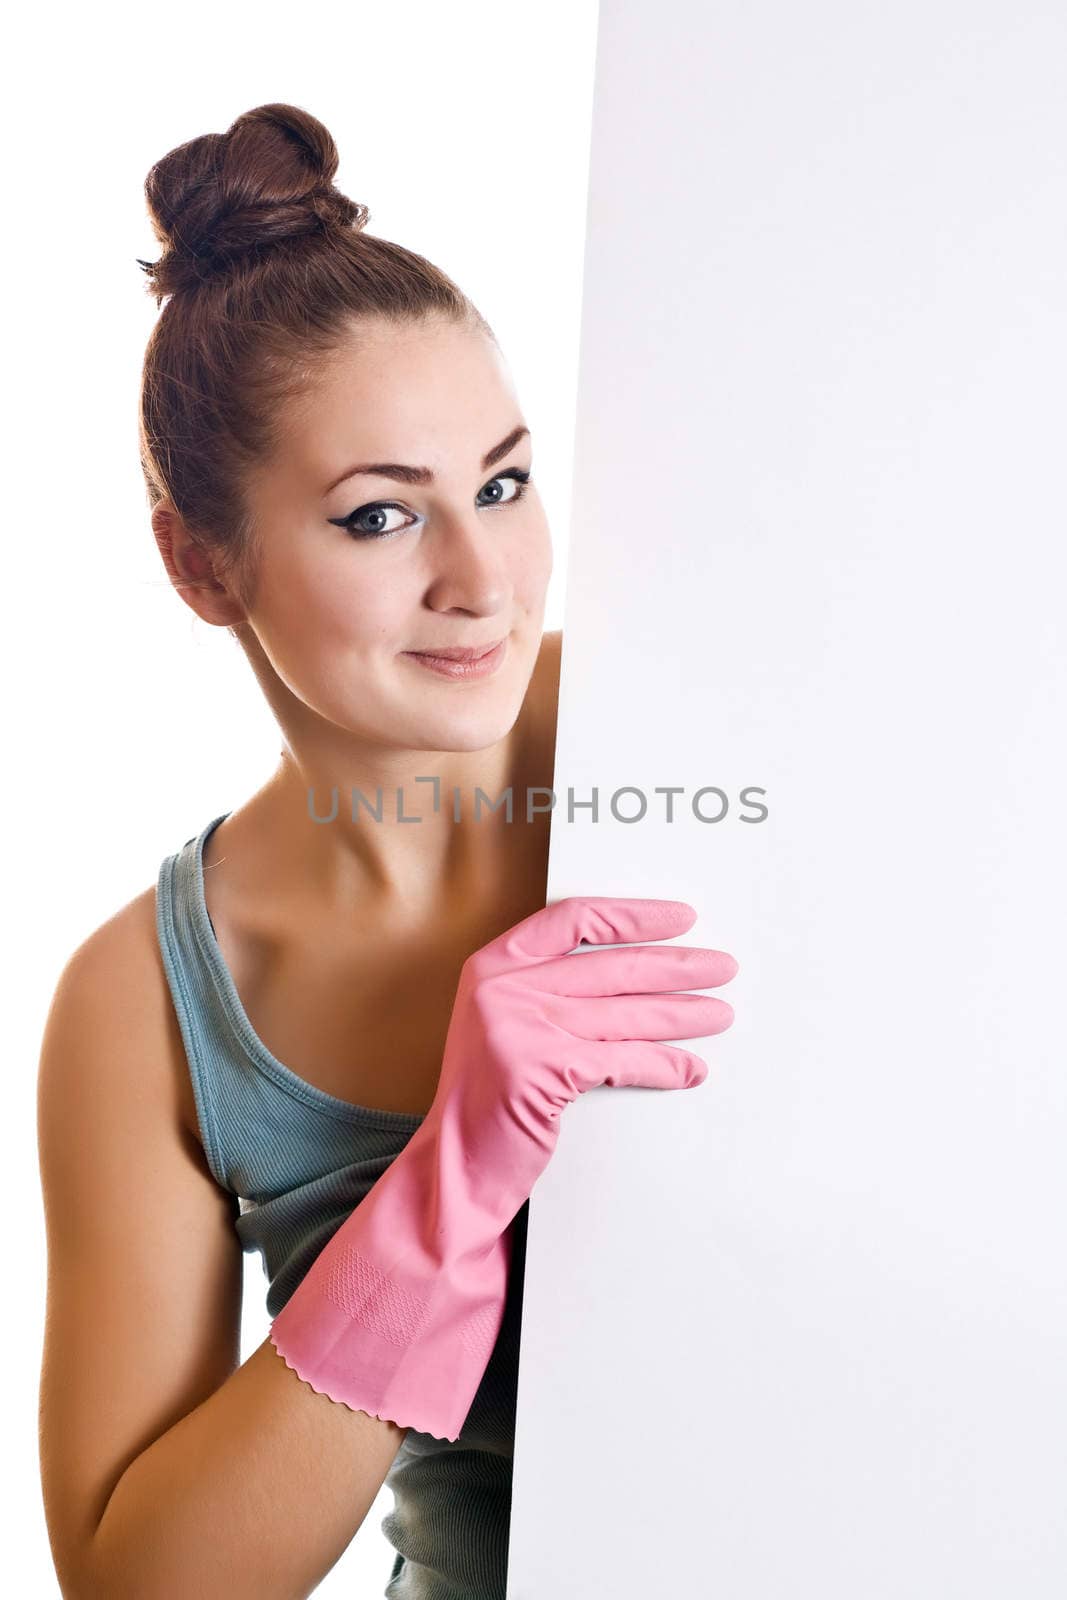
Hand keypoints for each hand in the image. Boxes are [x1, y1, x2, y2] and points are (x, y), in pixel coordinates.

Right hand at [420, 894, 737, 1228]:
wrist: (453, 1161)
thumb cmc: (487, 1093)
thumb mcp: (504, 1021)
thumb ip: (550, 989)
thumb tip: (639, 973)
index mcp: (493, 963)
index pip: (575, 918)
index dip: (633, 916)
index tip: (680, 918)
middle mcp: (502, 987)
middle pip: (611, 966)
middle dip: (677, 966)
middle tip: (722, 967)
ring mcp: (519, 1027)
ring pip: (624, 1014)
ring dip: (683, 1015)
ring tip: (720, 1014)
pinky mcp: (540, 1071)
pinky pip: (623, 1061)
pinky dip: (665, 1065)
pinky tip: (691, 1068)